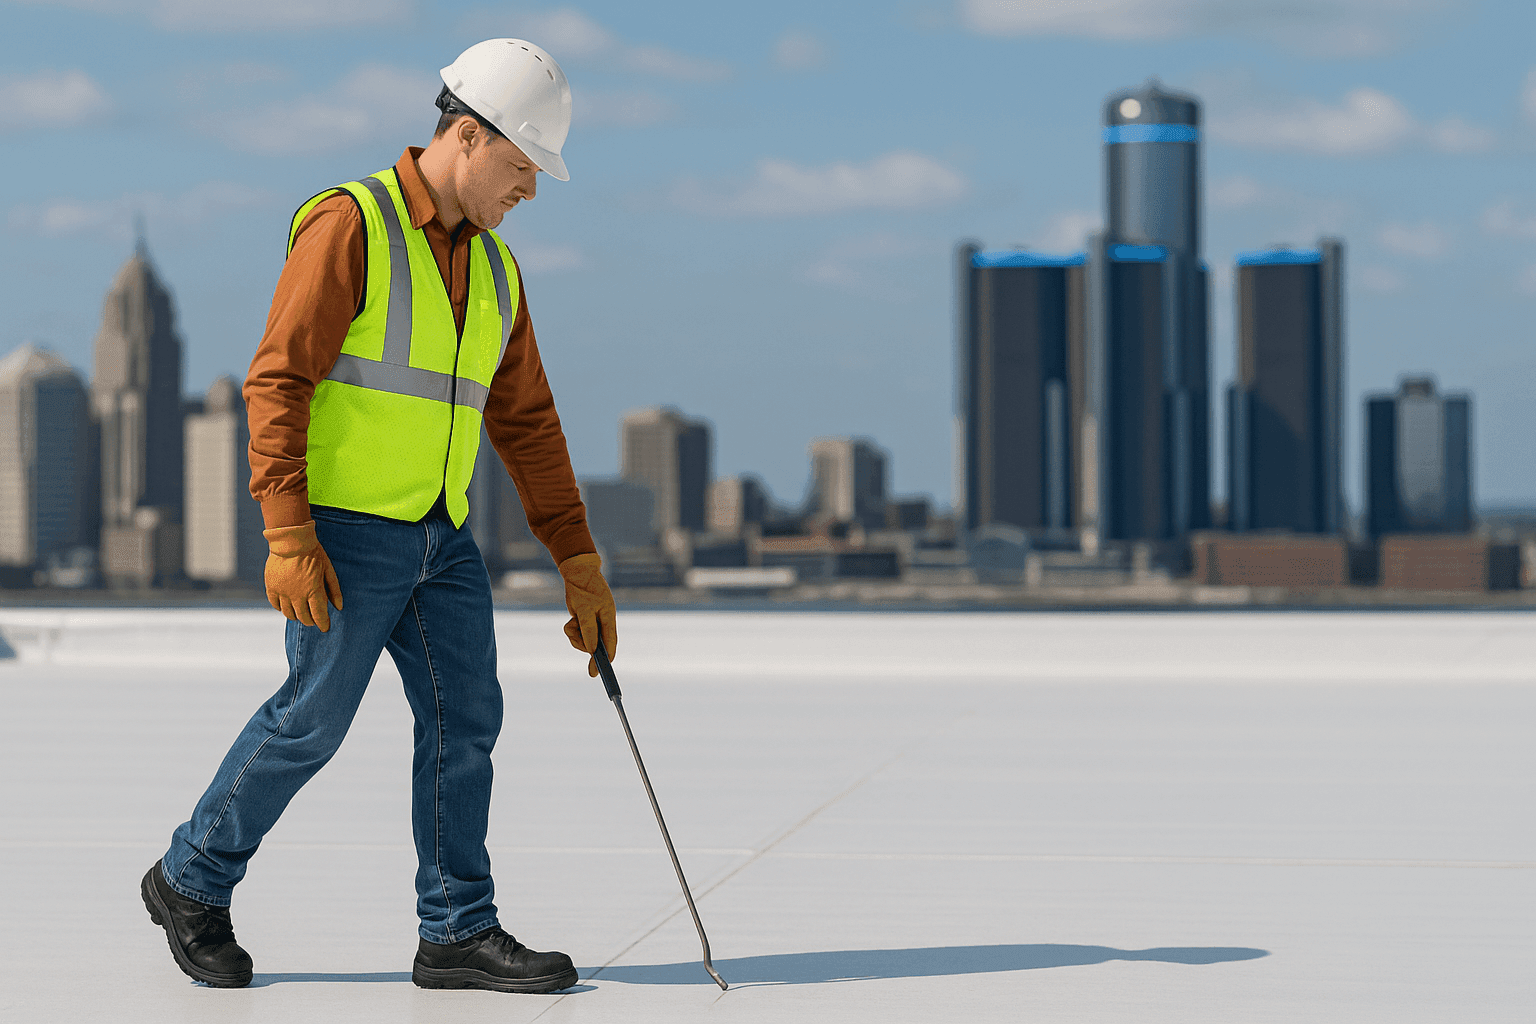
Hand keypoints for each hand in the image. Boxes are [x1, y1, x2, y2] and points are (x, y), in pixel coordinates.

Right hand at [263, 522, 343, 631]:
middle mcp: (297, 594)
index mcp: (313, 590)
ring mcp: (283, 591)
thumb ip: (334, 590)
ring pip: (289, 613)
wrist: (291, 540)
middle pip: (304, 617)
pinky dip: (281, 609)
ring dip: (296, 617)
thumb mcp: (328, 569)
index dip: (323, 623)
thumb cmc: (314, 554)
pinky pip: (275, 604)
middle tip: (313, 621)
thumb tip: (339, 607)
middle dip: (311, 621)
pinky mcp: (271, 586)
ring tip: (301, 615)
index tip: (325, 627)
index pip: (319, 615)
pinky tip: (286, 607)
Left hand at [558, 552, 616, 676]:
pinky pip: (577, 633)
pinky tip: (570, 621)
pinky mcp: (584, 619)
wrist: (576, 572)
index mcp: (609, 617)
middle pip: (597, 644)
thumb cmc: (583, 588)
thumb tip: (591, 650)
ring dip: (576, 638)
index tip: (601, 671)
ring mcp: (594, 620)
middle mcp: (603, 621)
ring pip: (585, 640)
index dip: (607, 657)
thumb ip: (588, 630)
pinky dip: (571, 630)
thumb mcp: (584, 609)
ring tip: (571, 625)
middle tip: (583, 656)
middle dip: (586, 646)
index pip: (610, 642)